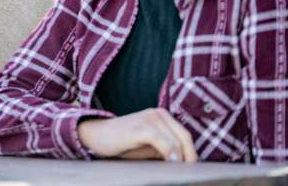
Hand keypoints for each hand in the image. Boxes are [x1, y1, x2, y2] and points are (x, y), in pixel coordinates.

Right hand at [77, 108, 197, 162]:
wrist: (96, 135)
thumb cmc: (123, 143)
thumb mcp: (149, 145)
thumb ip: (166, 148)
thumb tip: (185, 162)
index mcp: (162, 115)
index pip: (185, 135)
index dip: (191, 153)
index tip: (191, 169)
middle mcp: (157, 113)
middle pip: (184, 138)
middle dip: (188, 157)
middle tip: (187, 173)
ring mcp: (148, 119)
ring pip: (175, 141)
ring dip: (180, 159)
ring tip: (178, 172)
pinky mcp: (140, 128)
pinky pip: (163, 141)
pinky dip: (170, 153)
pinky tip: (171, 162)